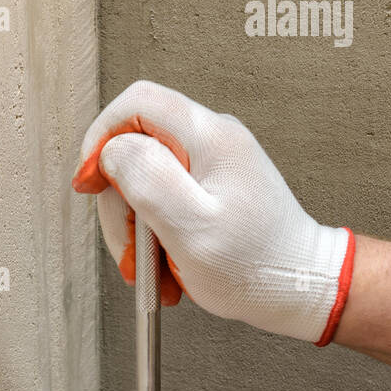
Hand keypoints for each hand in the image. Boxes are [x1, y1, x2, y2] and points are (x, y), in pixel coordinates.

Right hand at [73, 81, 353, 344]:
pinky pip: (168, 201)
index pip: (136, 104)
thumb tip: (113, 149)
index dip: (101, 141)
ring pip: (147, 181)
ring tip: (156, 269)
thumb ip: (148, 180)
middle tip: (132, 249)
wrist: (300, 286)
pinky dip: (158, 236)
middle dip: (122, 204)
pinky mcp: (214, 187)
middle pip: (137, 150)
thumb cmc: (257, 266)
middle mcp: (213, 140)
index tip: (90, 184)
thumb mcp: (192, 228)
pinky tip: (169, 264)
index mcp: (208, 138)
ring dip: (139, 230)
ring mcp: (214, 163)